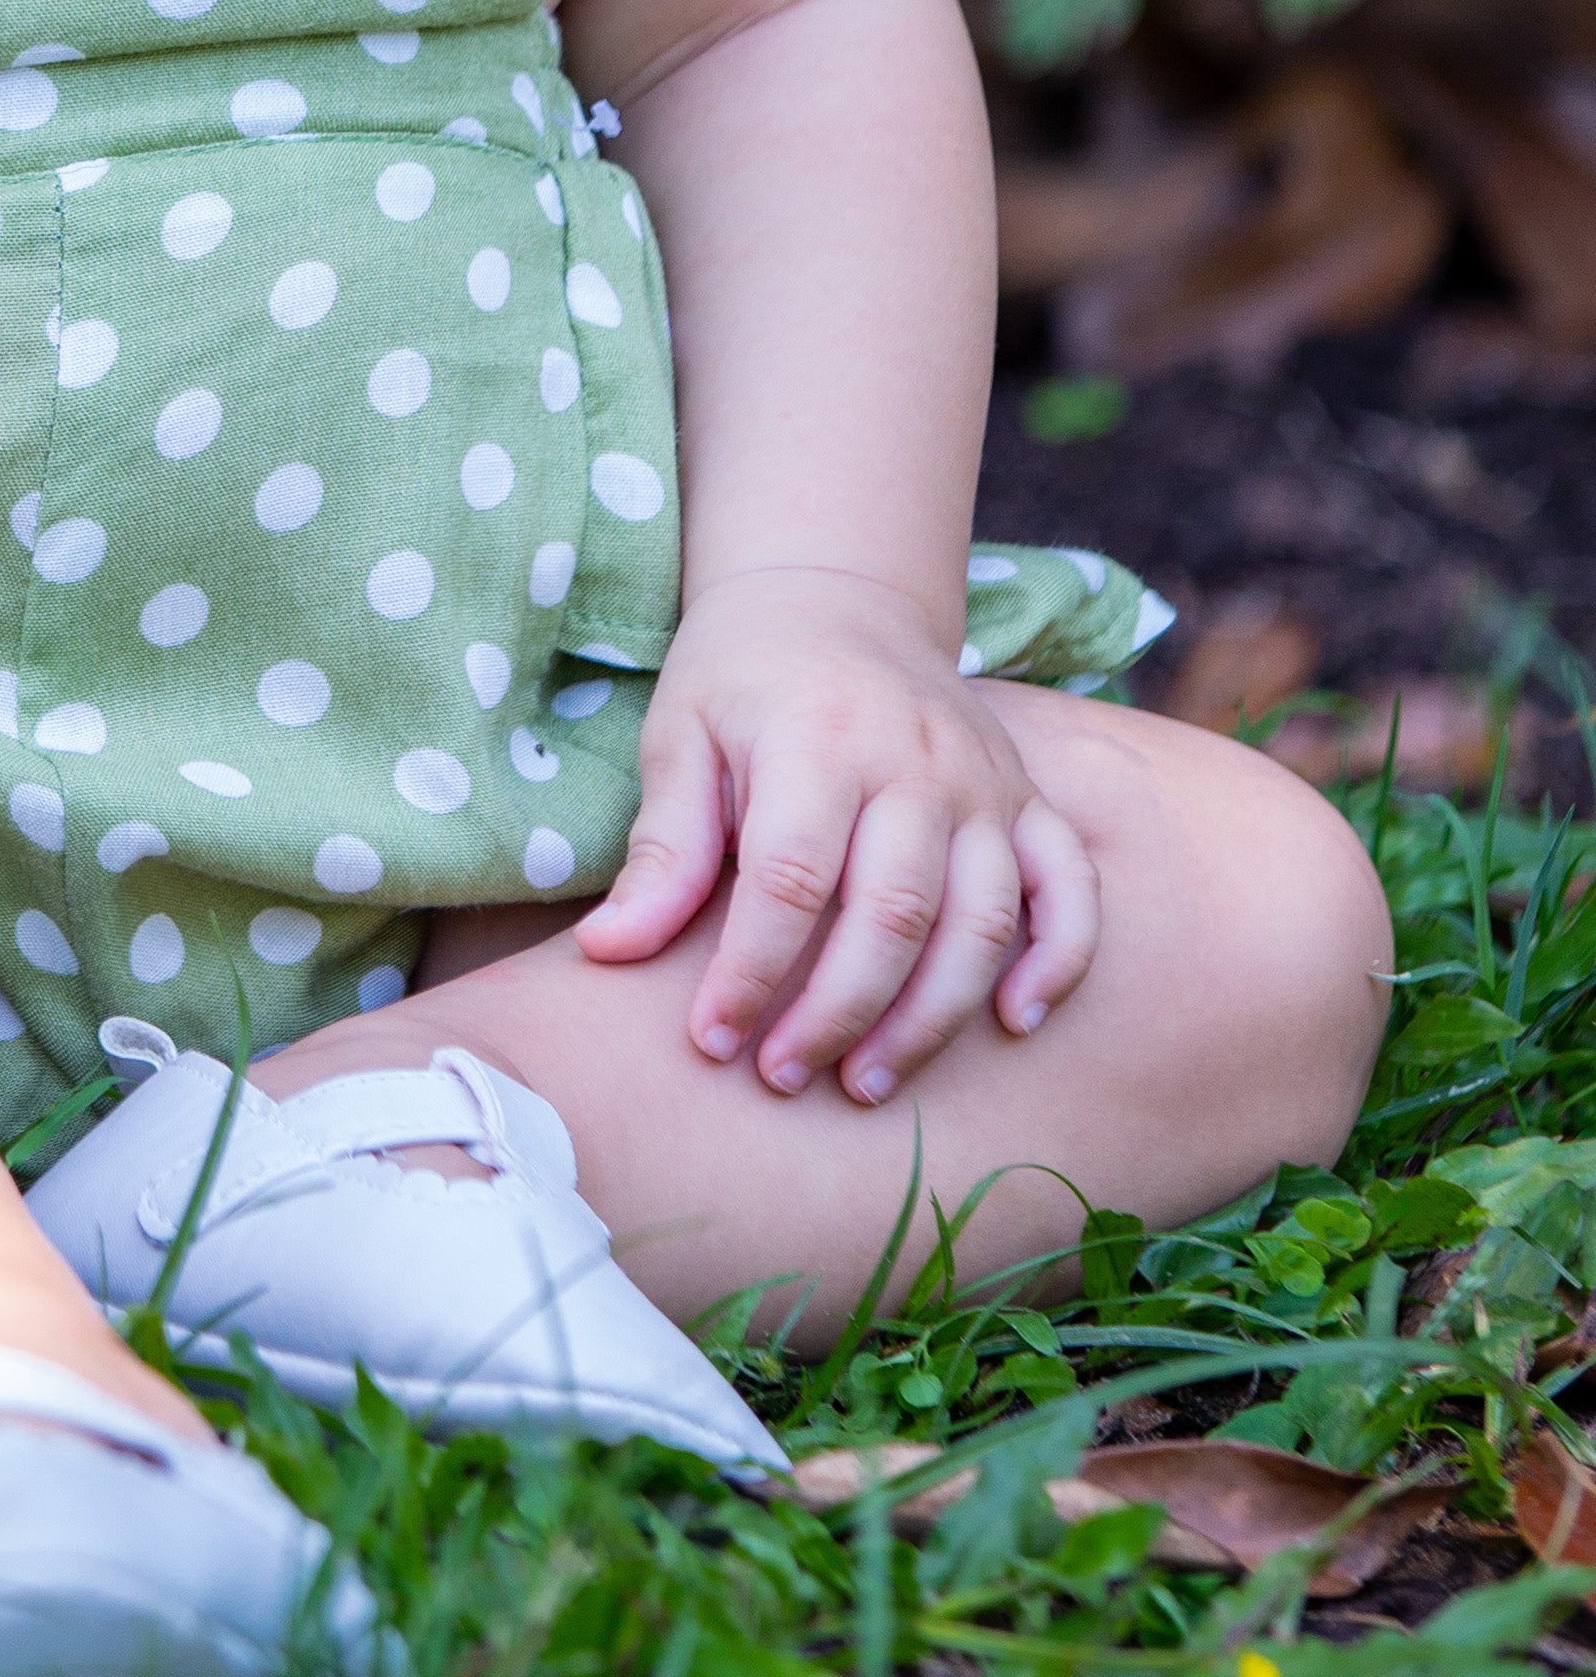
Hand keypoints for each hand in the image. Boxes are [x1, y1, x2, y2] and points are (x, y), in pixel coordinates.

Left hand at [571, 565, 1098, 1103]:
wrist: (837, 596)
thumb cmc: (741, 679)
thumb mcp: (680, 738)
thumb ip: (663, 849)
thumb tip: (606, 953)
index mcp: (817, 740)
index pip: (789, 881)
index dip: (750, 972)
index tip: (711, 1040)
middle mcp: (916, 762)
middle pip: (891, 915)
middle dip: (836, 1013)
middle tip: (783, 1076)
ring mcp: (985, 783)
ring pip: (981, 923)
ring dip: (930, 1018)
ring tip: (867, 1081)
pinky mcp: (1030, 799)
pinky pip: (1070, 888)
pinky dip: (1057, 959)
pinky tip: (1012, 1022)